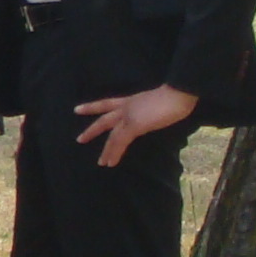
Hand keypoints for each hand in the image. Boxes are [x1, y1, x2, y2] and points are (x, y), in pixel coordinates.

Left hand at [76, 83, 196, 164]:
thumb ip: (149, 110)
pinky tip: (110, 163)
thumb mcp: (157, 103)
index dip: (92, 106)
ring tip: (101, 163)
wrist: (178, 93)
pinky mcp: (134, 126)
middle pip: (104, 119)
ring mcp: (128, 116)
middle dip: (92, 130)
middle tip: (79, 139)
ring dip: (106, 151)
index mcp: (130, 100)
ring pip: (112, 135)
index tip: (77, 109)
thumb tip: (152, 118)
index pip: (107, 103)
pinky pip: (120, 142)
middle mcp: (126, 107)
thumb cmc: (174, 96)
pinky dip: (115, 153)